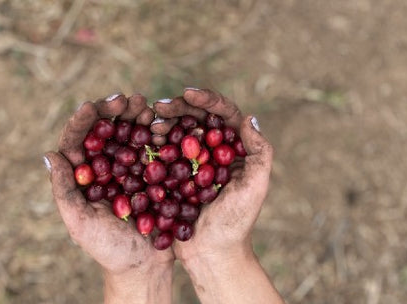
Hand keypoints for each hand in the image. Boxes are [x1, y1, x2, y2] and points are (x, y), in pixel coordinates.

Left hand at [44, 94, 173, 303]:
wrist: (143, 265)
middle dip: (113, 112)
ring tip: (145, 105)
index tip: (91, 105)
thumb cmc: (107, 249)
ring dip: (135, 117)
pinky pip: (151, 148)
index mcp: (82, 176)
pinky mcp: (151, 172)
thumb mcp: (80, 223)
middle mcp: (104, 166)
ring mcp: (129, 167)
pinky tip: (160, 123)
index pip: (77, 141)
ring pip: (128, 134)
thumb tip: (50, 154)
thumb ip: (64, 191)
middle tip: (127, 99)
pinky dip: (154, 133)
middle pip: (104, 131)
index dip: (82, 121)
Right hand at [152, 89, 282, 303]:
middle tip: (161, 107)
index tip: (189, 93)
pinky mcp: (176, 176)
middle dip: (180, 108)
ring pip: (180, 133)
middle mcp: (216, 152)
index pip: (224, 115)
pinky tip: (146, 140)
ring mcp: (195, 163)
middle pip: (198, 120)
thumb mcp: (255, 187)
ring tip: (153, 123)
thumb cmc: (236, 222)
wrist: (212, 253)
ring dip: (166, 123)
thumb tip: (248, 117)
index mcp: (237, 149)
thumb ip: (260, 152)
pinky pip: (166, 154)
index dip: (208, 100)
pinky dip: (157, 144)